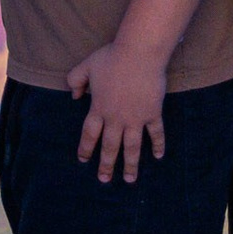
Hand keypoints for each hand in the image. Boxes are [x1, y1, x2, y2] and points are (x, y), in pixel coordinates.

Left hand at [67, 41, 166, 183]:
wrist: (139, 54)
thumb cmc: (112, 57)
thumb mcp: (87, 66)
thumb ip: (76, 80)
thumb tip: (74, 96)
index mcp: (99, 108)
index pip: (90, 134)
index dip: (85, 148)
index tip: (83, 160)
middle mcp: (116, 118)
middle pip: (110, 147)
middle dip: (107, 165)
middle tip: (104, 180)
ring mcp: (136, 118)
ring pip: (132, 147)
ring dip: (131, 164)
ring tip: (130, 180)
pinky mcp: (152, 113)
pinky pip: (156, 133)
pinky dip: (158, 145)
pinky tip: (158, 156)